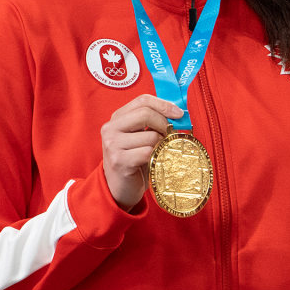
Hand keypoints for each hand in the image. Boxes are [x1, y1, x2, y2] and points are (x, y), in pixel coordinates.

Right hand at [100, 95, 181, 209]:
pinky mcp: (119, 161)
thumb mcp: (139, 137)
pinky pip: (148, 152)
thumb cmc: (134, 161)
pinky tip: (153, 162)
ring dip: (160, 145)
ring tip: (157, 152)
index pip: (142, 100)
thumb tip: (177, 113)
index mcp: (116, 118)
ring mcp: (113, 144)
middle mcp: (110, 128)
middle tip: (170, 135)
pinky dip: (156, 157)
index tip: (179, 114)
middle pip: (146, 114)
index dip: (163, 104)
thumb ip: (151, 123)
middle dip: (164, 124)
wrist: (119, 189)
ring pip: (150, 135)